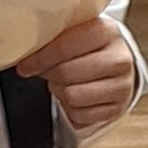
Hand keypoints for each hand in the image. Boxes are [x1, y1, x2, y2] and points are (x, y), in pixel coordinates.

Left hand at [35, 9, 140, 133]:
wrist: (118, 64)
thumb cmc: (91, 47)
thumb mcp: (78, 31)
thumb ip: (56, 37)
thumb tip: (24, 53)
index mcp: (107, 31)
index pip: (65, 47)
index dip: (40, 59)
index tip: (25, 66)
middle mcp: (119, 59)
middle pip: (67, 73)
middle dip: (49, 75)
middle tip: (46, 72)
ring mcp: (122, 86)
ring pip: (73, 96)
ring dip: (60, 91)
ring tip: (62, 83)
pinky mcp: (117, 109)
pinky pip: (80, 115)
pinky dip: (71, 108)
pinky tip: (74, 96)